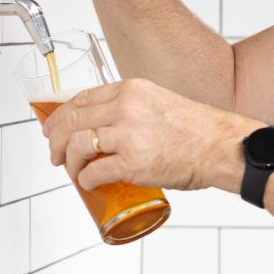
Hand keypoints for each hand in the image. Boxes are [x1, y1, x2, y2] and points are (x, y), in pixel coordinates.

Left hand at [43, 78, 257, 192]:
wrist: (221, 146)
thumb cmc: (197, 129)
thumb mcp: (159, 102)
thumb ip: (133, 108)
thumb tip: (108, 125)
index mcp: (131, 90)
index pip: (81, 98)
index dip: (60, 116)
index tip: (52, 129)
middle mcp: (126, 108)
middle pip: (73, 122)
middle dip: (57, 141)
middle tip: (55, 155)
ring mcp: (128, 136)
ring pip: (78, 146)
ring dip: (69, 163)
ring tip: (73, 172)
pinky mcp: (133, 163)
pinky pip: (94, 172)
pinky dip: (86, 180)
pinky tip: (90, 183)